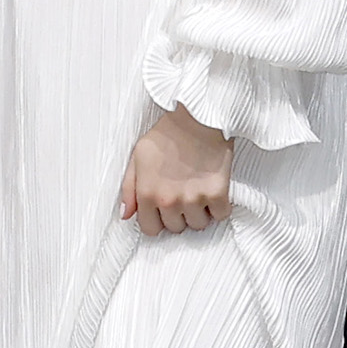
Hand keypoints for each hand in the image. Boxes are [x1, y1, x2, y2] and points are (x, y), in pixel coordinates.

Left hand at [119, 106, 234, 234]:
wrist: (198, 118)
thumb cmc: (167, 133)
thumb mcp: (138, 156)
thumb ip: (129, 188)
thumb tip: (126, 215)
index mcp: (147, 193)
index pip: (150, 229)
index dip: (156, 220)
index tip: (163, 210)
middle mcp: (169, 201)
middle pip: (176, 229)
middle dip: (178, 215)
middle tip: (182, 193)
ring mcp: (194, 199)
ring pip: (198, 225)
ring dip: (199, 212)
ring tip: (198, 191)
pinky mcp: (218, 193)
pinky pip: (221, 215)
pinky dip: (219, 206)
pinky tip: (213, 191)